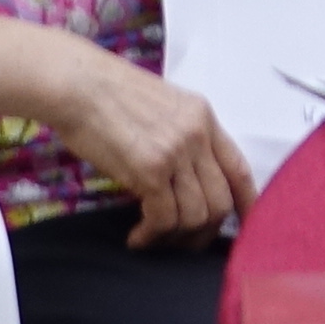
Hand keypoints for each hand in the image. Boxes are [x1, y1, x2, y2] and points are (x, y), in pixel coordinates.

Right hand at [38, 42, 254, 246]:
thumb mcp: (161, 105)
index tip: (244, 226)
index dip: (248, 204)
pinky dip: (151, 236)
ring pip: (194, 216)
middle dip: (204, 231)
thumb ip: (183, 136)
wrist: (77, 82)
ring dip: (175, 237)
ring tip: (154, 236)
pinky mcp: (150, 170)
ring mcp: (175, 152)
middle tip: (183, 241)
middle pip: (220, 201)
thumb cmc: (108, 93)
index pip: (239, 168)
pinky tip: (137, 237)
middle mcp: (196, 134)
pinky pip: (163, 219)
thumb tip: (189, 180)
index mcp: (202, 116)